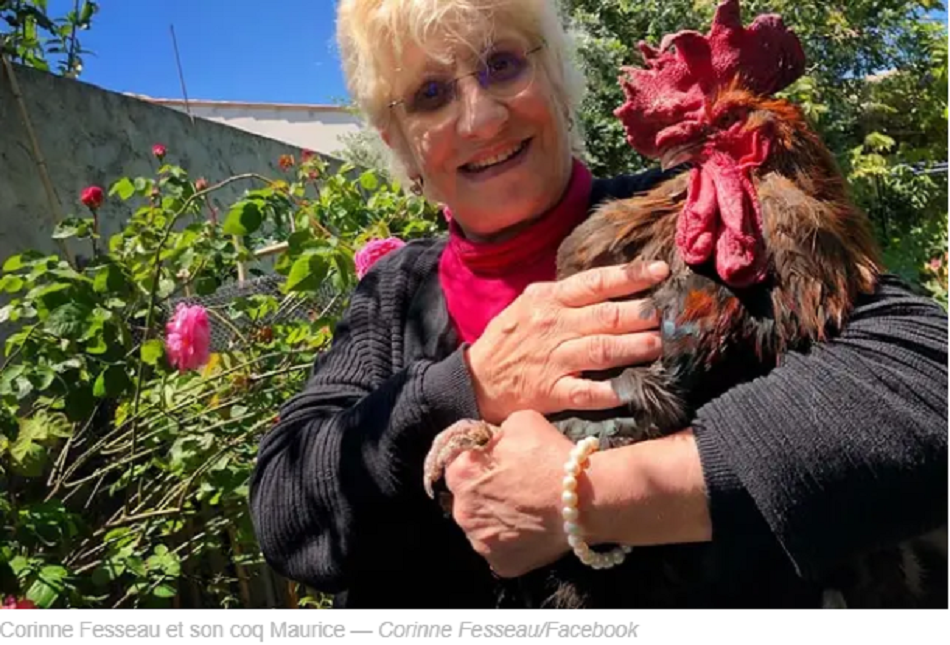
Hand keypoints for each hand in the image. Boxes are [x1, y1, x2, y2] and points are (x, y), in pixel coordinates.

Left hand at [443, 410, 578, 577]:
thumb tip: (492, 441)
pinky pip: (501, 550)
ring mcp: (480, 542)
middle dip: (486, 492)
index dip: (479, 461)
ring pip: (482, 527)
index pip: (458, 464)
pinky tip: (531, 529)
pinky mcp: (500, 564)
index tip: (499, 463)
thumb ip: (496, 432)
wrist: (584, 499)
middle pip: (468, 498)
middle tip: (517, 487)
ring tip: (527, 510)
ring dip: (498, 518)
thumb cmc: (551, 456)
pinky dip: (513, 542)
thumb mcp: (519, 421)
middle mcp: (461, 510)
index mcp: (460, 473)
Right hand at [465, 260, 667, 423]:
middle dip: (641, 313)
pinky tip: (631, 391)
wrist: (476, 379)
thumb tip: (608, 283)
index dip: (631, 276)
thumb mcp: (530, 304)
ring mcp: (553, 360)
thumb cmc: (509, 339)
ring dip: (634, 347)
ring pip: (602, 350)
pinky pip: (586, 393)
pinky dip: (610, 393)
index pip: (596, 282)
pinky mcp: (551, 392)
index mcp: (550, 300)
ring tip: (657, 345)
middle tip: (665, 315)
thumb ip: (565, 295)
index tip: (660, 271)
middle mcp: (554, 326)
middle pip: (606, 316)